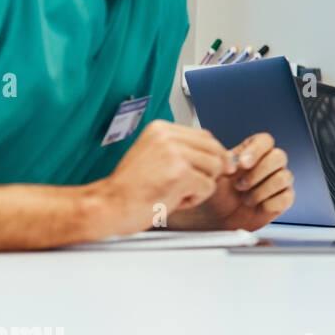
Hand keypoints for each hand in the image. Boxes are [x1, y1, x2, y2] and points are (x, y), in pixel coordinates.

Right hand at [95, 120, 236, 233]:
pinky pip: (208, 187)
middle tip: (184, 185)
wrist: (107, 205)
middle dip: (208, 172)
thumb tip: (227, 160)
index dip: (209, 157)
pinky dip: (194, 199)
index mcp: (161, 128)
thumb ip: (185, 152)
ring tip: (174, 191)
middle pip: (215, 151)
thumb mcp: (155, 157)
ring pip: (215, 169)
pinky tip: (172, 199)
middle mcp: (168, 136)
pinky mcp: (181, 174)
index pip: (206, 137)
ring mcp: (175, 154)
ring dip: (200, 186)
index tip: (197, 172)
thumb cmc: (129, 188)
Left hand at [168, 132, 294, 230]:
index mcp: (253, 152)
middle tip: (240, 186)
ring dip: (262, 190)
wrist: (219, 218)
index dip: (256, 150)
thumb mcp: (214, 177)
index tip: (242, 163)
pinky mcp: (284, 199)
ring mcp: (279, 181)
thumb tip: (232, 161)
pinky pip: (286, 197)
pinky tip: (257, 206)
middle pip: (279, 156)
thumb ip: (222, 164)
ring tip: (246, 199)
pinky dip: (269, 203)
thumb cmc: (218, 194)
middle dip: (258, 172)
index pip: (265, 141)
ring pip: (284, 177)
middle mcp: (269, 164)